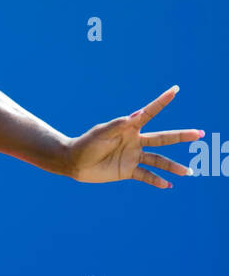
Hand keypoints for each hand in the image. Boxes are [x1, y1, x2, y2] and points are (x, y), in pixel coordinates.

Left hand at [68, 86, 203, 187]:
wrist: (75, 162)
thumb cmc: (87, 143)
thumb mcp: (102, 132)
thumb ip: (120, 124)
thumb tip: (139, 114)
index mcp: (129, 127)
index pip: (150, 112)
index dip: (162, 101)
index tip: (175, 90)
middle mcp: (135, 141)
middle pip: (163, 138)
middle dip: (181, 136)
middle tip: (199, 134)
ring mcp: (133, 156)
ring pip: (158, 160)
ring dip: (172, 166)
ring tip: (188, 172)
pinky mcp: (128, 170)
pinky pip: (146, 175)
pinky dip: (156, 180)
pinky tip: (167, 185)